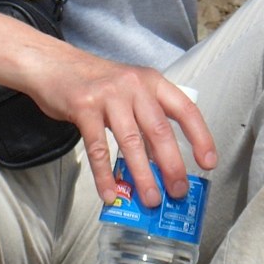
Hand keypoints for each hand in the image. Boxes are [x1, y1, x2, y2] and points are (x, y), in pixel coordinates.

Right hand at [26, 46, 217, 207]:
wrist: (54, 64)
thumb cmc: (97, 83)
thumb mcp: (129, 91)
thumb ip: (146, 120)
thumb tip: (162, 165)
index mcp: (151, 81)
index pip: (184, 109)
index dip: (200, 136)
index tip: (208, 162)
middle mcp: (134, 85)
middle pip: (159, 130)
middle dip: (172, 165)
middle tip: (178, 192)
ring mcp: (108, 95)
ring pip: (131, 142)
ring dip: (143, 175)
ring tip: (150, 199)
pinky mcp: (84, 107)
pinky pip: (98, 148)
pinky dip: (105, 175)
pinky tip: (110, 193)